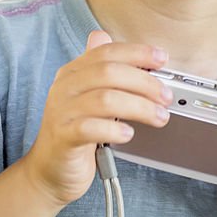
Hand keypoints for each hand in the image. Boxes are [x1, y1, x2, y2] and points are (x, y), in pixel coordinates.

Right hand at [20, 30, 172, 207]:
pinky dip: (114, 129)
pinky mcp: (63, 138)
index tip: (162, 59)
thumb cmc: (76, 130)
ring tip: (158, 117)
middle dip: (144, 82)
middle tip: (166, 96)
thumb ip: (105, 71)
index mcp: (73, 72)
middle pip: (108, 72)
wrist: (50, 169)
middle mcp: (65, 87)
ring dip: (139, 107)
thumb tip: (126, 46)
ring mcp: (62, 112)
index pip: (107, 52)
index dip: (137, 53)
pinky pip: (90, 128)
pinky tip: (129, 134)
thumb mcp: (90, 96)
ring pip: (104, 99)